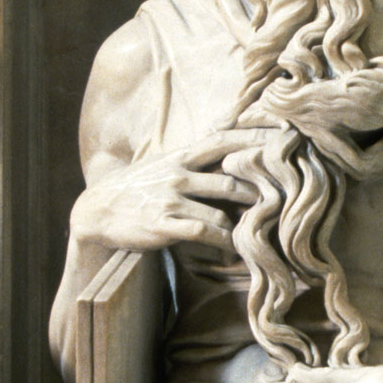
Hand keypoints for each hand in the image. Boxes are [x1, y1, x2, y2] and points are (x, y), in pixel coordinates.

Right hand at [70, 128, 266, 251]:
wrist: (96, 209)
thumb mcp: (164, 163)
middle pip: (230, 176)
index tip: (282, 133)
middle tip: (286, 195)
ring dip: (244, 222)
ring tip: (262, 231)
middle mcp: (179, 173)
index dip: (253, 137)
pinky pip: (203, 232)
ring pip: (220, 209)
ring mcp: (171, 199)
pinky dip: (223, 241)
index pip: (223, 140)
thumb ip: (196, 158)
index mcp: (182, 156)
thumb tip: (230, 147)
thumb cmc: (137, 187)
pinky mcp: (163, 224)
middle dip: (260, 187)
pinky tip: (233, 249)